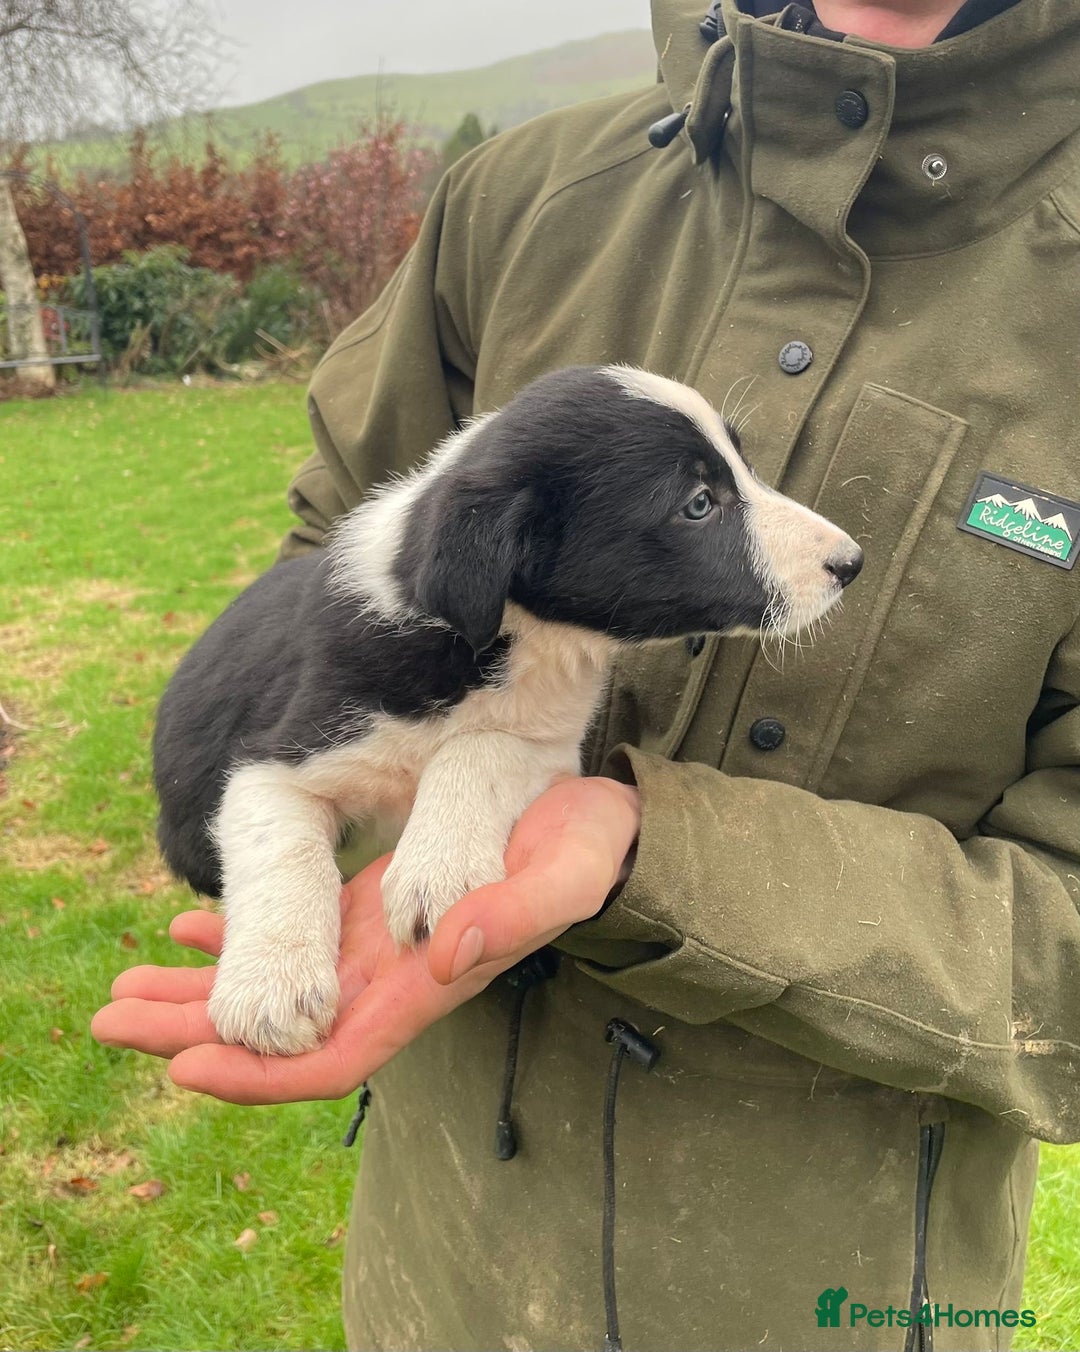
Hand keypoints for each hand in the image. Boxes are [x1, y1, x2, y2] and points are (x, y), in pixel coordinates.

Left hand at [91, 777, 639, 1104]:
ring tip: (127, 983)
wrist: (596, 825)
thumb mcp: (567, 871)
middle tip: (108, 1017)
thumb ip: (518, 911)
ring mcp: (378, 947)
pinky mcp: (371, 909)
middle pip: (283, 1032)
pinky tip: (187, 929)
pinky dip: (240, 938)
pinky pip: (295, 935)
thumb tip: (446, 949)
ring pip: (278, 988)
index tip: (184, 1065)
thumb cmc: (587, 849)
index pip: (333, 1054)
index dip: (258, 1072)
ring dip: (201, 993)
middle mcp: (393, 979)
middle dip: (196, 1034)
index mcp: (429, 984)